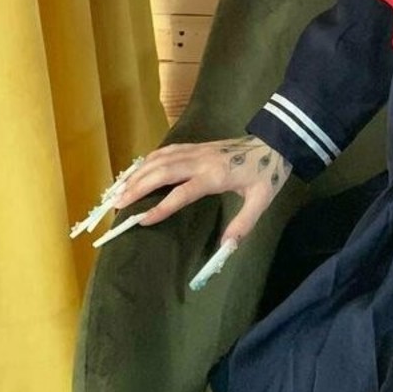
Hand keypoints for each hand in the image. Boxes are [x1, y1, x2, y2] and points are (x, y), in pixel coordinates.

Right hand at [108, 134, 292, 246]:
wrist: (275, 142)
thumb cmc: (267, 174)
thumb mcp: (261, 201)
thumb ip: (243, 224)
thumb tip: (226, 248)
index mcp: (215, 176)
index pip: (182, 193)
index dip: (161, 207)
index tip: (141, 220)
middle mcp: (201, 160)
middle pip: (163, 171)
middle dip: (138, 187)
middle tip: (117, 204)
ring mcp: (197, 150)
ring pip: (161, 159)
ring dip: (138, 173)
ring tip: (119, 189)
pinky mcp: (197, 146)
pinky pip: (167, 151)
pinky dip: (149, 160)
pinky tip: (138, 170)